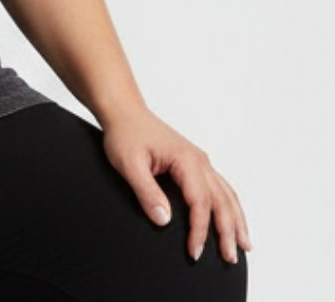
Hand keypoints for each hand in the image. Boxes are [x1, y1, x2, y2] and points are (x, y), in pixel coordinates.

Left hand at [101, 105, 249, 263]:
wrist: (124, 111)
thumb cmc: (125, 133)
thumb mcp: (129, 164)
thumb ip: (147, 192)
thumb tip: (164, 219)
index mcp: (186, 160)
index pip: (200, 203)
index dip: (200, 230)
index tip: (195, 252)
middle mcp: (199, 160)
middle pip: (222, 201)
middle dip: (228, 232)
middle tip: (230, 259)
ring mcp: (200, 160)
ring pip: (227, 194)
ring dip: (236, 220)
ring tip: (244, 245)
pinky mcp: (195, 162)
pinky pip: (220, 187)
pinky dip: (230, 206)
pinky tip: (233, 218)